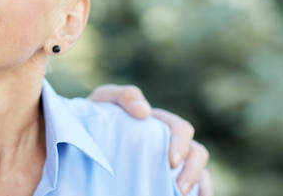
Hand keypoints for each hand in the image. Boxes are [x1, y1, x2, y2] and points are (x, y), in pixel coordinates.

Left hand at [88, 85, 212, 195]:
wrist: (83, 136)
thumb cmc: (97, 115)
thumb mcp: (107, 99)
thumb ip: (124, 95)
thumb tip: (144, 111)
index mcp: (160, 123)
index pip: (182, 129)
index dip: (182, 144)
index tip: (172, 162)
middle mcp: (170, 142)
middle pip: (197, 153)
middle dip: (193, 170)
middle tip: (179, 189)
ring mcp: (169, 163)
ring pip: (200, 172)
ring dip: (198, 184)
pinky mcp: (163, 179)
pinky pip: (193, 187)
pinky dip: (200, 192)